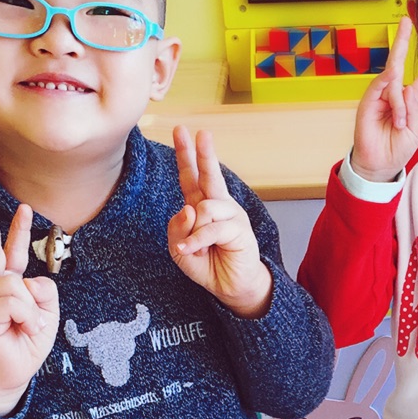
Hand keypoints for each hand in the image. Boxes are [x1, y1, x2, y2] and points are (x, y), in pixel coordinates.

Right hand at [0, 201, 58, 415]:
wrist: (8, 375)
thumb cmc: (25, 345)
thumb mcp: (47, 316)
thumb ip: (44, 292)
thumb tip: (28, 281)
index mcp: (3, 286)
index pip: (9, 254)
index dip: (16, 232)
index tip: (22, 209)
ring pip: (14, 284)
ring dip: (31, 309)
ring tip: (28, 327)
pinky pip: (11, 300)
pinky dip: (25, 315)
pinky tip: (22, 328)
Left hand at [168, 126, 272, 316]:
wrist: (231, 287)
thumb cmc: (207, 265)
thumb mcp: (179, 249)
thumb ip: (177, 228)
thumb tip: (188, 209)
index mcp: (201, 206)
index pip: (191, 177)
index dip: (185, 155)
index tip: (181, 131)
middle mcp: (217, 206)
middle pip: (209, 175)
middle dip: (204, 154)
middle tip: (202, 133)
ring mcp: (231, 216)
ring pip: (205, 208)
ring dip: (195, 232)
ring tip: (196, 249)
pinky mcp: (240, 230)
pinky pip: (213, 229)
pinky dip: (198, 241)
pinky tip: (192, 251)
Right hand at [351, 16, 417, 182]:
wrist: (380, 165)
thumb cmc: (397, 149)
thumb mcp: (414, 130)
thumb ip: (413, 109)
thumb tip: (407, 88)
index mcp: (409, 101)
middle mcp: (394, 94)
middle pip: (398, 63)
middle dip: (402, 41)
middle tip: (407, 20)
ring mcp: (380, 97)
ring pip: (393, 83)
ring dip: (399, 103)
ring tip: (399, 123)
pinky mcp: (368, 103)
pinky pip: (379, 87)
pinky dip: (388, 90)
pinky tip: (391, 83)